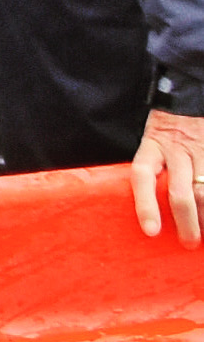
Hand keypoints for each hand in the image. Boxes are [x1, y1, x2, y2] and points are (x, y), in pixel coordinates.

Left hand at [131, 108, 203, 246]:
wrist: (188, 100)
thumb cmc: (166, 131)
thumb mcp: (151, 143)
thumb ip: (153, 170)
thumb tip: (152, 212)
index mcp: (152, 147)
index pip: (143, 176)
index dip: (146, 204)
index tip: (151, 231)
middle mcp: (176, 150)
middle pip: (181, 191)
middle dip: (185, 221)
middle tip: (188, 241)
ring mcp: (201, 151)